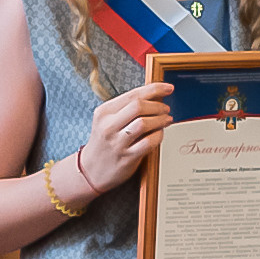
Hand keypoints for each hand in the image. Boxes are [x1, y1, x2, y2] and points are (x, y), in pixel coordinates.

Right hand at [77, 82, 172, 196]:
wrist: (91, 170)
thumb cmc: (105, 141)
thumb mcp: (109, 120)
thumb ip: (129, 107)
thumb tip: (157, 94)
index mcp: (104, 112)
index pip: (133, 95)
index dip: (155, 89)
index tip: (169, 88)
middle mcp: (108, 126)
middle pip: (139, 106)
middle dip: (158, 106)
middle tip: (166, 109)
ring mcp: (117, 143)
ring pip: (144, 123)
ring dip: (160, 119)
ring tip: (166, 119)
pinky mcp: (126, 157)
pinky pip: (149, 142)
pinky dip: (159, 135)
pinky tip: (159, 133)